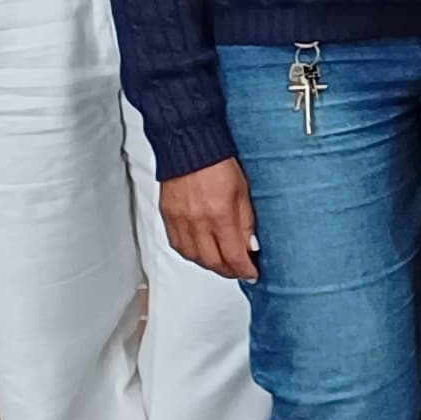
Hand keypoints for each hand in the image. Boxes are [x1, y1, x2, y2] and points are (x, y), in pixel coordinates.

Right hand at [159, 160, 260, 280]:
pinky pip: (179, 246)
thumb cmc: (219, 163)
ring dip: (211, 265)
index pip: (233, 256)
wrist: (190, 146)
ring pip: (195, 258)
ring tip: (223, 263)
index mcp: (219, 215)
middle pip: (213, 262)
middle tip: (240, 270)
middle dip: (229, 271)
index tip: (252, 273)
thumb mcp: (244, 192)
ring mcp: (180, 221)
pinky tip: (202, 252)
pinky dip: (192, 254)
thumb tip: (251, 247)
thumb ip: (247, 223)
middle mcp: (197, 222)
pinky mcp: (168, 217)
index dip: (245, 270)